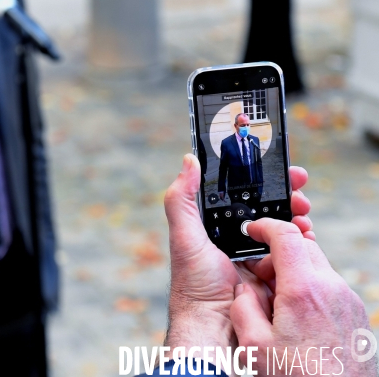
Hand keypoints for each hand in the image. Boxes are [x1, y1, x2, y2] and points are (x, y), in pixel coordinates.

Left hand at [164, 154, 312, 351]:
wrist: (214, 328)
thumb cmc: (193, 284)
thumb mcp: (184, 236)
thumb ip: (182, 199)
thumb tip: (189, 160)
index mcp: (213, 225)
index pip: (239, 193)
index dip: (257, 179)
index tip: (276, 167)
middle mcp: (235, 237)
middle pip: (265, 208)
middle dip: (284, 195)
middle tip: (298, 190)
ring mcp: (256, 255)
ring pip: (282, 227)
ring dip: (296, 216)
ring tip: (303, 213)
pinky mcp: (274, 273)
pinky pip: (291, 252)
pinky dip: (302, 242)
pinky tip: (306, 235)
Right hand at [231, 218, 376, 375]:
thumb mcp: (254, 347)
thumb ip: (243, 307)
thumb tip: (244, 290)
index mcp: (303, 290)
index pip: (286, 234)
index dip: (264, 226)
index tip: (251, 230)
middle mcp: (330, 289)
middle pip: (302, 246)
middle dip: (276, 252)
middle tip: (259, 275)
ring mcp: (347, 301)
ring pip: (316, 265)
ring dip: (292, 271)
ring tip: (275, 302)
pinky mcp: (355, 314)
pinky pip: (328, 286)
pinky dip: (308, 287)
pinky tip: (295, 316)